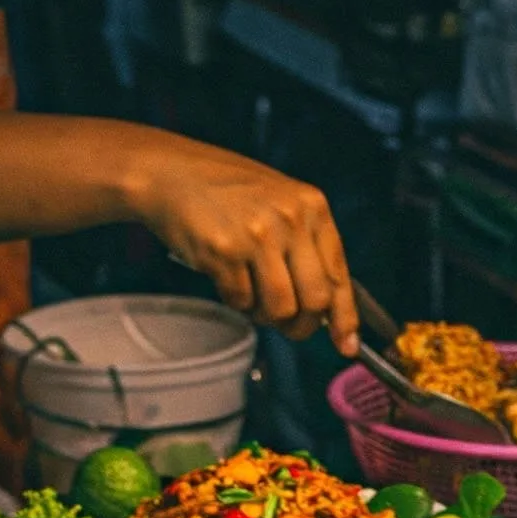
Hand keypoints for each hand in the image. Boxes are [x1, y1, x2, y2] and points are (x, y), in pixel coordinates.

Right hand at [128, 136, 357, 350]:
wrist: (170, 171)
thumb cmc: (228, 192)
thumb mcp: (281, 205)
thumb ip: (307, 249)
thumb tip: (329, 311)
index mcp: (312, 207)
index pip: (339, 275)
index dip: (344, 318)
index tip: (347, 346)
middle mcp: (290, 218)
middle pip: (315, 300)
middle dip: (302, 325)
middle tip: (287, 326)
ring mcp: (257, 234)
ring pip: (280, 308)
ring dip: (267, 316)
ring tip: (252, 296)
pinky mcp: (225, 250)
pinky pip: (242, 301)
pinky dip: (236, 301)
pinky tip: (227, 278)